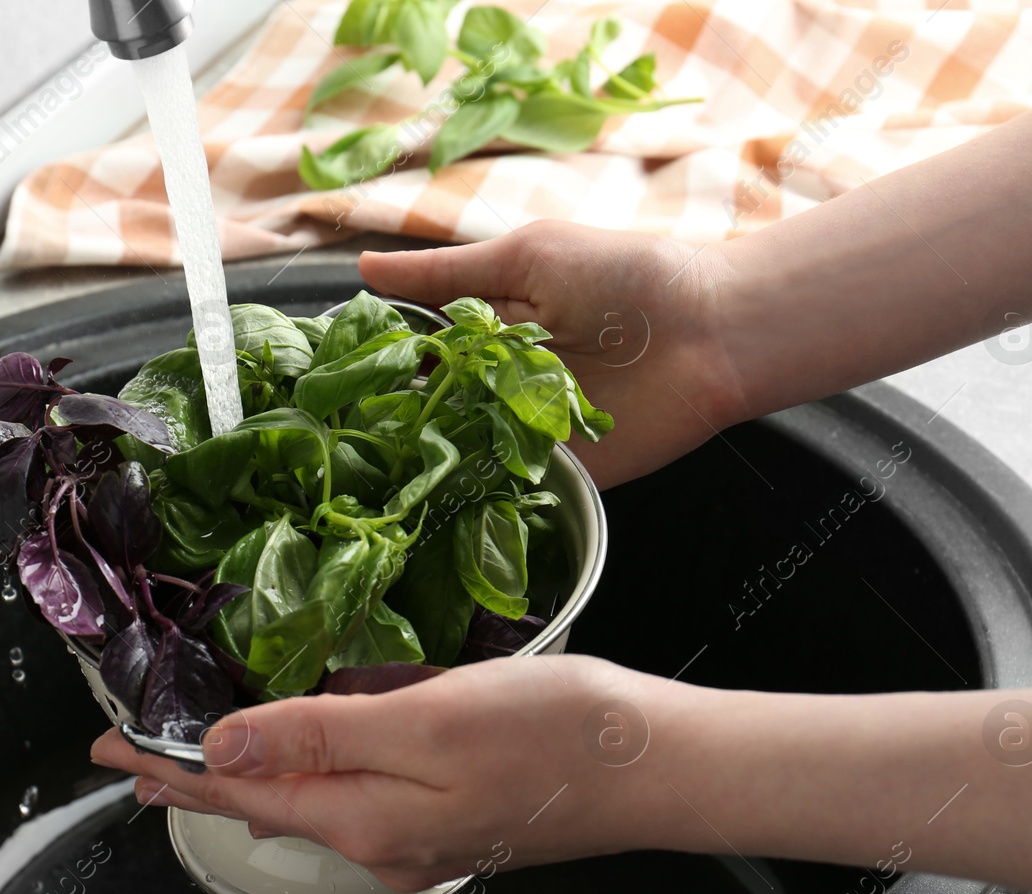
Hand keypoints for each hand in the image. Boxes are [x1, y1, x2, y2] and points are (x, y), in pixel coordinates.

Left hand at [89, 654, 672, 891]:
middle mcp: (383, 838)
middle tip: (139, 755)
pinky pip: (361, 786)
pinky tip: (311, 741)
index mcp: (364, 818)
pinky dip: (317, 762)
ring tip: (203, 753)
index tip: (108, 752)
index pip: (236, 795)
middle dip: (197, 780)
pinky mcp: (454, 810)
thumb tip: (220, 752)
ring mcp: (421, 831)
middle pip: (266, 805)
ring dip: (252, 773)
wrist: (658, 762)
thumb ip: (317, 735)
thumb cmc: (554, 733)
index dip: (168, 770)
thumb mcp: (423, 721)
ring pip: (312, 797)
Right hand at [359, 221, 744, 487]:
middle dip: (383, 420)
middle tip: (328, 433)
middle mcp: (498, 383)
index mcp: (488, 327)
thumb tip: (364, 265)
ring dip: (415, 459)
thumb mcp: (526, 258)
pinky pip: (499, 486)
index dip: (373, 362)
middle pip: (424, 407)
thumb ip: (446, 274)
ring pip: (452, 452)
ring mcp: (523, 431)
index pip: (413, 350)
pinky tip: (416, 497)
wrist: (712, 333)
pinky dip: (465, 490)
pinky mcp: (555, 473)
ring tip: (356, 471)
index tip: (319, 375)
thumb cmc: (627, 278)